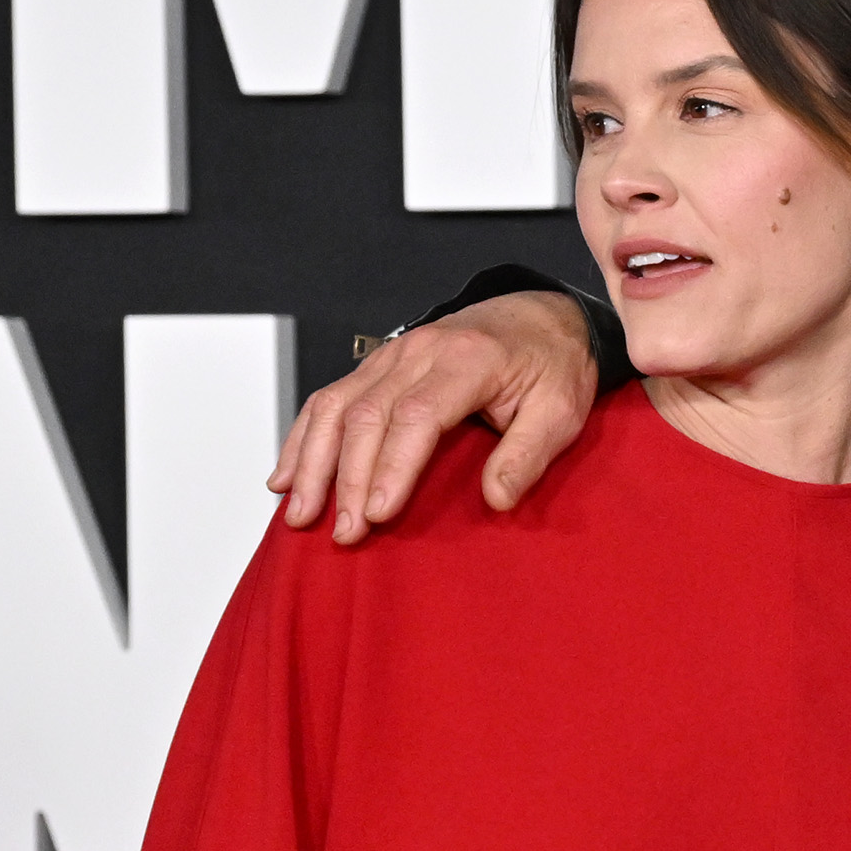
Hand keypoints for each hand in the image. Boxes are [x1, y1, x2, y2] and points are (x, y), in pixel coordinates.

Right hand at [274, 292, 602, 542]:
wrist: (540, 318)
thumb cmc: (552, 366)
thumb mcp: (562, 410)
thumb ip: (529, 454)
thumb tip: (496, 500)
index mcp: (467, 361)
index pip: (417, 416)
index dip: (391, 466)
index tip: (377, 513)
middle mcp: (419, 352)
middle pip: (366, 415)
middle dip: (348, 479)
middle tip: (344, 532)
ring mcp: (392, 355)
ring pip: (335, 405)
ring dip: (312, 462)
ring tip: (300, 513)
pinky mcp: (378, 365)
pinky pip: (330, 398)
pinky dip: (304, 438)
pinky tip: (288, 476)